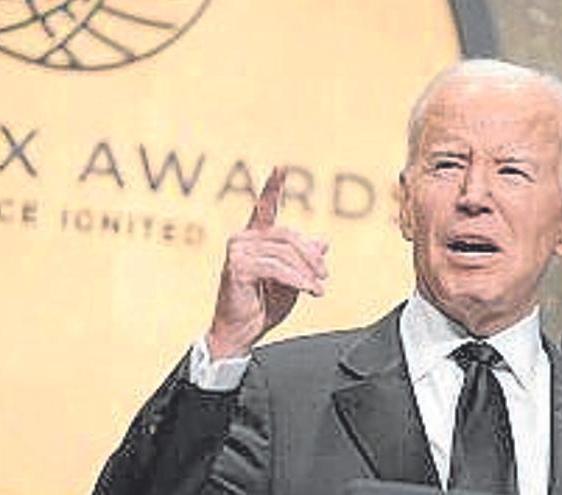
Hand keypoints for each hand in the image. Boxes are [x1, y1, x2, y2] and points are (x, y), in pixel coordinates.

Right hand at [208, 167, 327, 359]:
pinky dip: (297, 280)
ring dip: (307, 273)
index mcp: (255, 239)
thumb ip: (303, 260)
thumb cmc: (262, 306)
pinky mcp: (237, 267)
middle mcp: (243, 240)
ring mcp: (237, 252)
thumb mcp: (292, 280)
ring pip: (285, 253)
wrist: (241, 332)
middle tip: (324, 276)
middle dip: (310, 256)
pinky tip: (309, 291)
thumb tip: (323, 242)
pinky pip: (277, 268)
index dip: (273, 186)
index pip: (265, 207)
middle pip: (287, 235)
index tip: (280, 166)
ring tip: (318, 290)